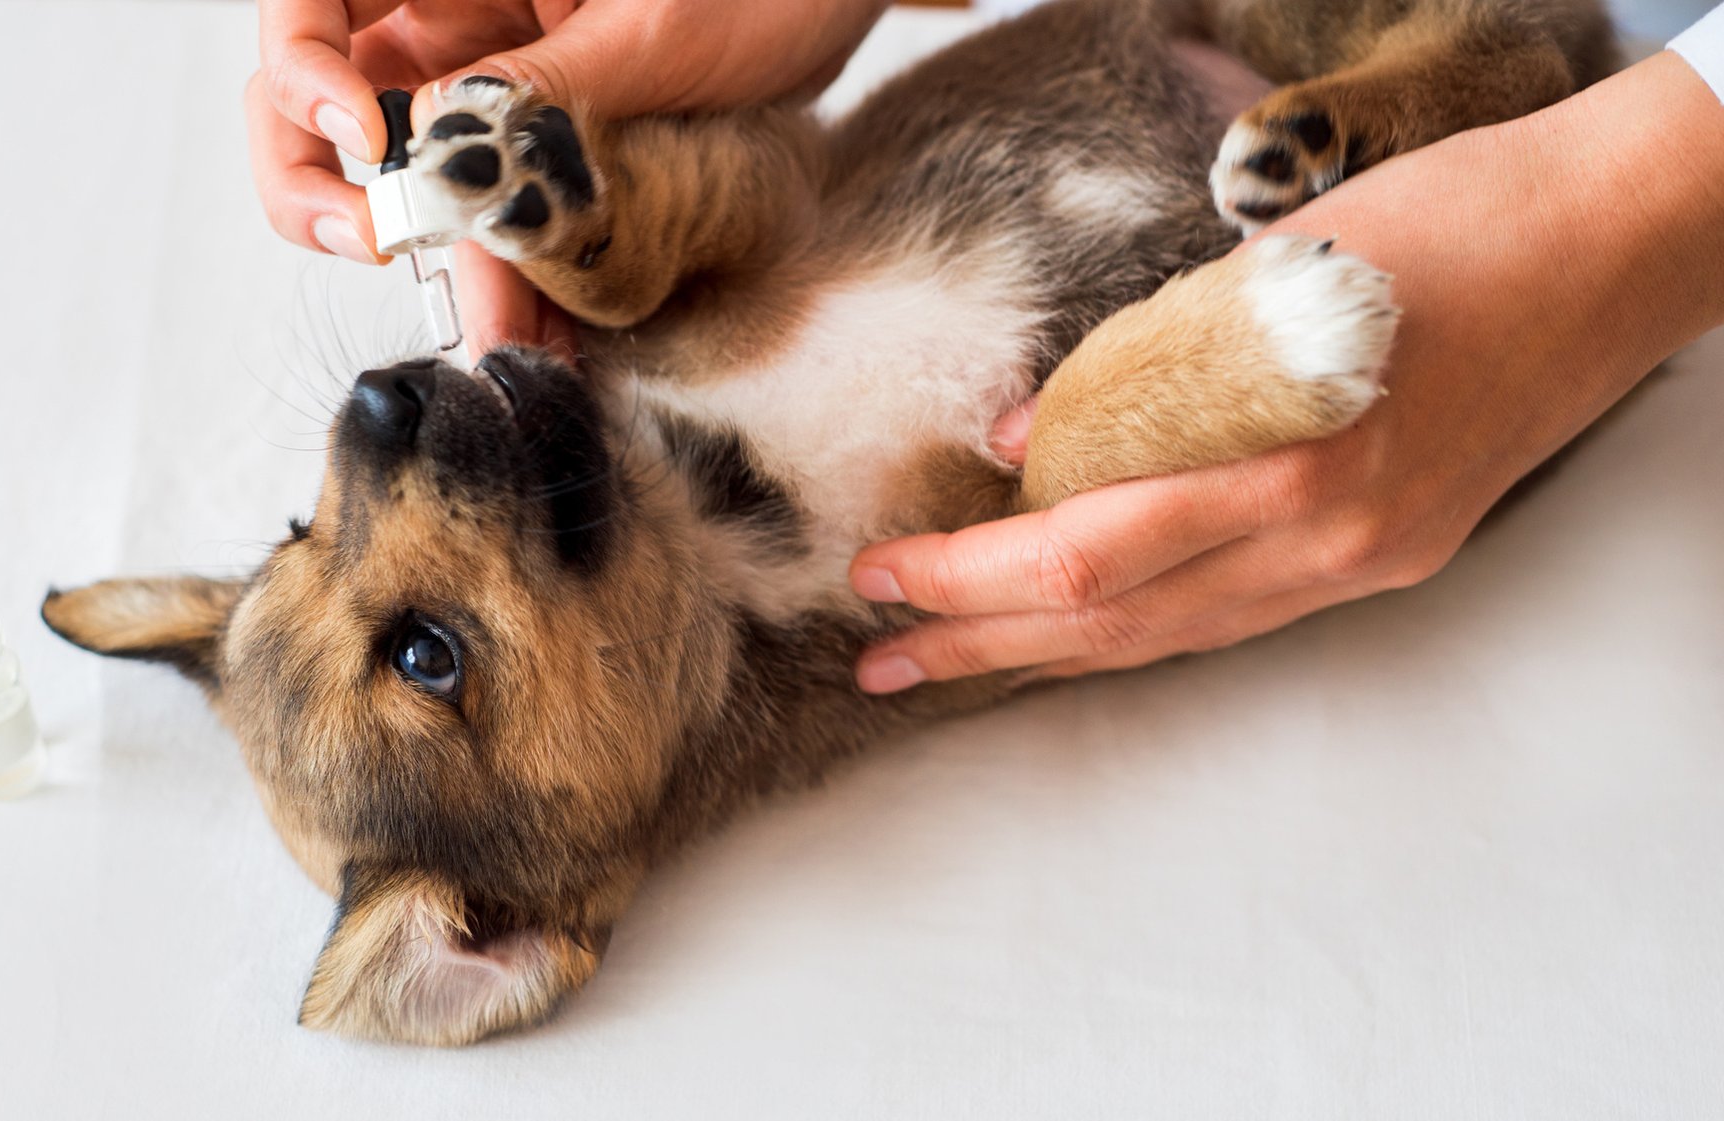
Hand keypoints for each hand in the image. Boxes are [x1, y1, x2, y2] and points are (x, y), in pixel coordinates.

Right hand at [247, 0, 887, 351]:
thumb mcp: (650, 27)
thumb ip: (540, 94)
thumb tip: (437, 173)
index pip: (304, 3)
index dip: (296, 71)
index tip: (364, 136)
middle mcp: (448, 14)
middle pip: (315, 104)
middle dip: (330, 191)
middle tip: (384, 252)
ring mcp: (489, 80)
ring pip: (412, 181)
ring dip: (442, 265)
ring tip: (499, 341)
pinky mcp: (543, 143)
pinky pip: (498, 216)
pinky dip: (511, 277)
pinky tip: (545, 339)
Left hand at [848, 51, 1723, 693]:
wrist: (1615, 248)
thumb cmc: (1446, 224)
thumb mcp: (1268, 272)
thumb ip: (1137, 366)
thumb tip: (1017, 442)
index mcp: (1286, 458)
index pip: (1081, 552)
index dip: (965, 573)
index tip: (880, 568)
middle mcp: (1324, 541)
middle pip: (1112, 623)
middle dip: (980, 641)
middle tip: (879, 657)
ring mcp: (1361, 564)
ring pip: (1168, 637)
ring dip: (1045, 650)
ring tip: (949, 657)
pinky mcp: (1383, 560)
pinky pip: (1227, 615)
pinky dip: (1134, 625)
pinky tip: (1072, 627)